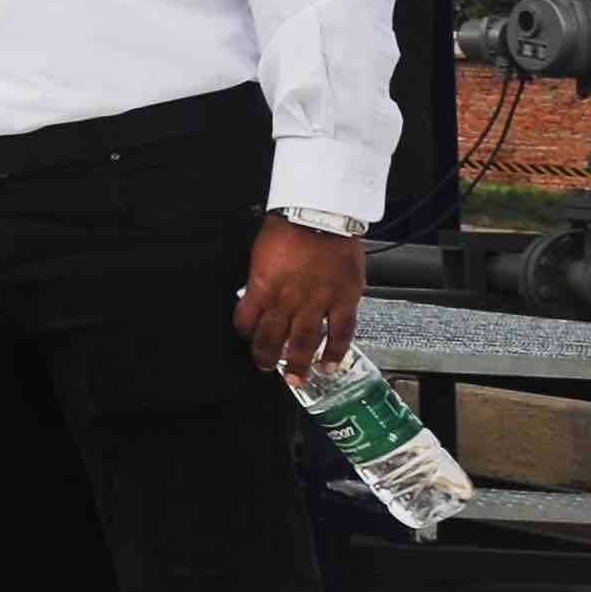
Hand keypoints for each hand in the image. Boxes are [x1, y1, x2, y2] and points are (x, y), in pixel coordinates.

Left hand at [236, 219, 366, 388]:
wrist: (321, 212)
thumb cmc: (289, 227)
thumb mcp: (261, 254)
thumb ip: (261, 280)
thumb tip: (257, 298)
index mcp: (263, 285)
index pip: (246, 320)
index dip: (246, 334)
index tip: (249, 340)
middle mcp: (288, 298)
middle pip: (272, 338)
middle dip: (266, 358)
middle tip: (266, 368)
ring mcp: (318, 300)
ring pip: (305, 341)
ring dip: (298, 363)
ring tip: (295, 379)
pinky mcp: (344, 298)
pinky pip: (340, 331)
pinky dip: (336, 351)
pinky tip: (330, 364)